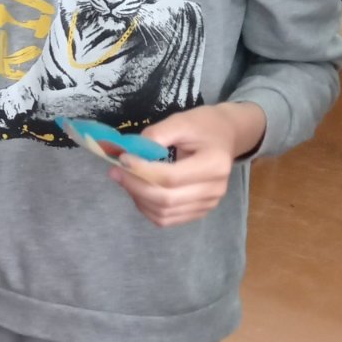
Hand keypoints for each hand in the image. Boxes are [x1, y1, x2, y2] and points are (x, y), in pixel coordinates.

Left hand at [110, 102, 266, 227]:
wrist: (225, 136)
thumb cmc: (203, 126)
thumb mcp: (181, 121)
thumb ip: (156, 135)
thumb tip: (130, 152)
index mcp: (215, 164)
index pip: (170, 177)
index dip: (142, 171)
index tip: (123, 159)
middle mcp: (215, 189)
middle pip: (166, 199)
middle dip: (135, 187)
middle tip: (115, 172)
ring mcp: (208, 204)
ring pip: (164, 214)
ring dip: (139, 199)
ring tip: (126, 179)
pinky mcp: (200, 212)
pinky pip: (167, 219)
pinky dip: (147, 208)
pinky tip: (139, 191)